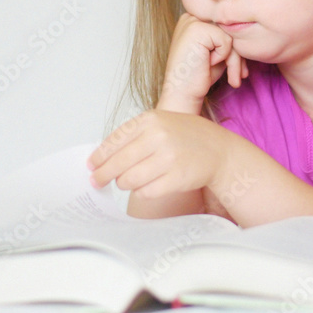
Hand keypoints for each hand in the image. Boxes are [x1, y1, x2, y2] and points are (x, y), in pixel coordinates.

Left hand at [87, 110, 230, 198]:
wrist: (220, 151)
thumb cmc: (188, 137)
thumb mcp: (161, 123)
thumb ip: (135, 135)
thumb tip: (102, 156)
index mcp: (151, 120)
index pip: (114, 141)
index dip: (99, 156)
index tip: (91, 165)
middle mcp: (158, 137)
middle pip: (117, 163)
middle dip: (103, 175)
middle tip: (97, 181)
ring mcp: (168, 158)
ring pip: (128, 180)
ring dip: (124, 184)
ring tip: (128, 182)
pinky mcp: (176, 178)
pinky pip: (145, 192)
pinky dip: (141, 192)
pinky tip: (146, 186)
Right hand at [158, 13, 248, 112]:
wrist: (182, 93)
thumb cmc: (199, 76)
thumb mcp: (217, 53)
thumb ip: (228, 39)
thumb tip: (249, 34)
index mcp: (194, 20)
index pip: (225, 27)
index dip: (234, 47)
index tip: (237, 66)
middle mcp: (192, 17)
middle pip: (228, 29)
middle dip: (238, 54)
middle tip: (242, 75)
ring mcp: (193, 21)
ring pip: (229, 35)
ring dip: (235, 60)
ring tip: (233, 79)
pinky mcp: (197, 29)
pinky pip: (226, 40)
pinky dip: (223, 56)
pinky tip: (207, 64)